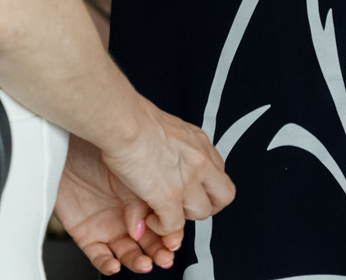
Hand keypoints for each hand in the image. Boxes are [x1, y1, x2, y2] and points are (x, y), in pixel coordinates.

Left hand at [56, 136, 183, 274]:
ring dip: (137, 262)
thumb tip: (145, 229)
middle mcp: (127, 212)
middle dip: (158, 253)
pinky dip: (107, 263)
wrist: (72, 138)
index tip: (174, 243)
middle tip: (164, 257)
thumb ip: (144, 204)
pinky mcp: (86, 231)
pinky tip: (115, 265)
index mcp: (144, 196)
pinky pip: (98, 255)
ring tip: (144, 263)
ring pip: (126, 252)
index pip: (163, 225)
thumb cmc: (104, 145)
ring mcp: (107, 223)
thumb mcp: (136, 174)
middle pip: (147, 243)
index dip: (169, 236)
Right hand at [97, 105, 234, 235]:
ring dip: (183, 216)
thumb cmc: (132, 118)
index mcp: (198, 142)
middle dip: (207, 205)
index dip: (207, 185)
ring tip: (164, 210)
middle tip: (186, 205)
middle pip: (223, 196)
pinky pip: (174, 225)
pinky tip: (151, 219)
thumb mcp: (165, 127)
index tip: (194, 187)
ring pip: (201, 213)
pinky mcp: (169, 197)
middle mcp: (199, 161)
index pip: (219, 171)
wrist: (122, 121)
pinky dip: (162, 227)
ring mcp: (187, 181)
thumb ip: (172, 143)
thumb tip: (164, 151)